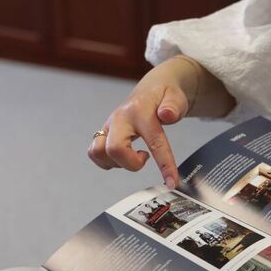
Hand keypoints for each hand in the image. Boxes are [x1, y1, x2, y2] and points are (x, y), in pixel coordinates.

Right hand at [87, 56, 198, 187]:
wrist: (152, 88)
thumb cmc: (164, 95)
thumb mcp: (175, 96)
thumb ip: (173, 106)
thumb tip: (168, 115)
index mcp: (140, 111)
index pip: (153, 142)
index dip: (164, 165)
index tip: (172, 182)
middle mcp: (120, 118)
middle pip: (114, 149)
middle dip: (131, 163)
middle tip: (145, 157)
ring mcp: (109, 125)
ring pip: (98, 152)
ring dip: (117, 163)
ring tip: (134, 157)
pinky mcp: (104, 132)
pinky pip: (95, 152)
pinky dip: (107, 161)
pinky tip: (123, 157)